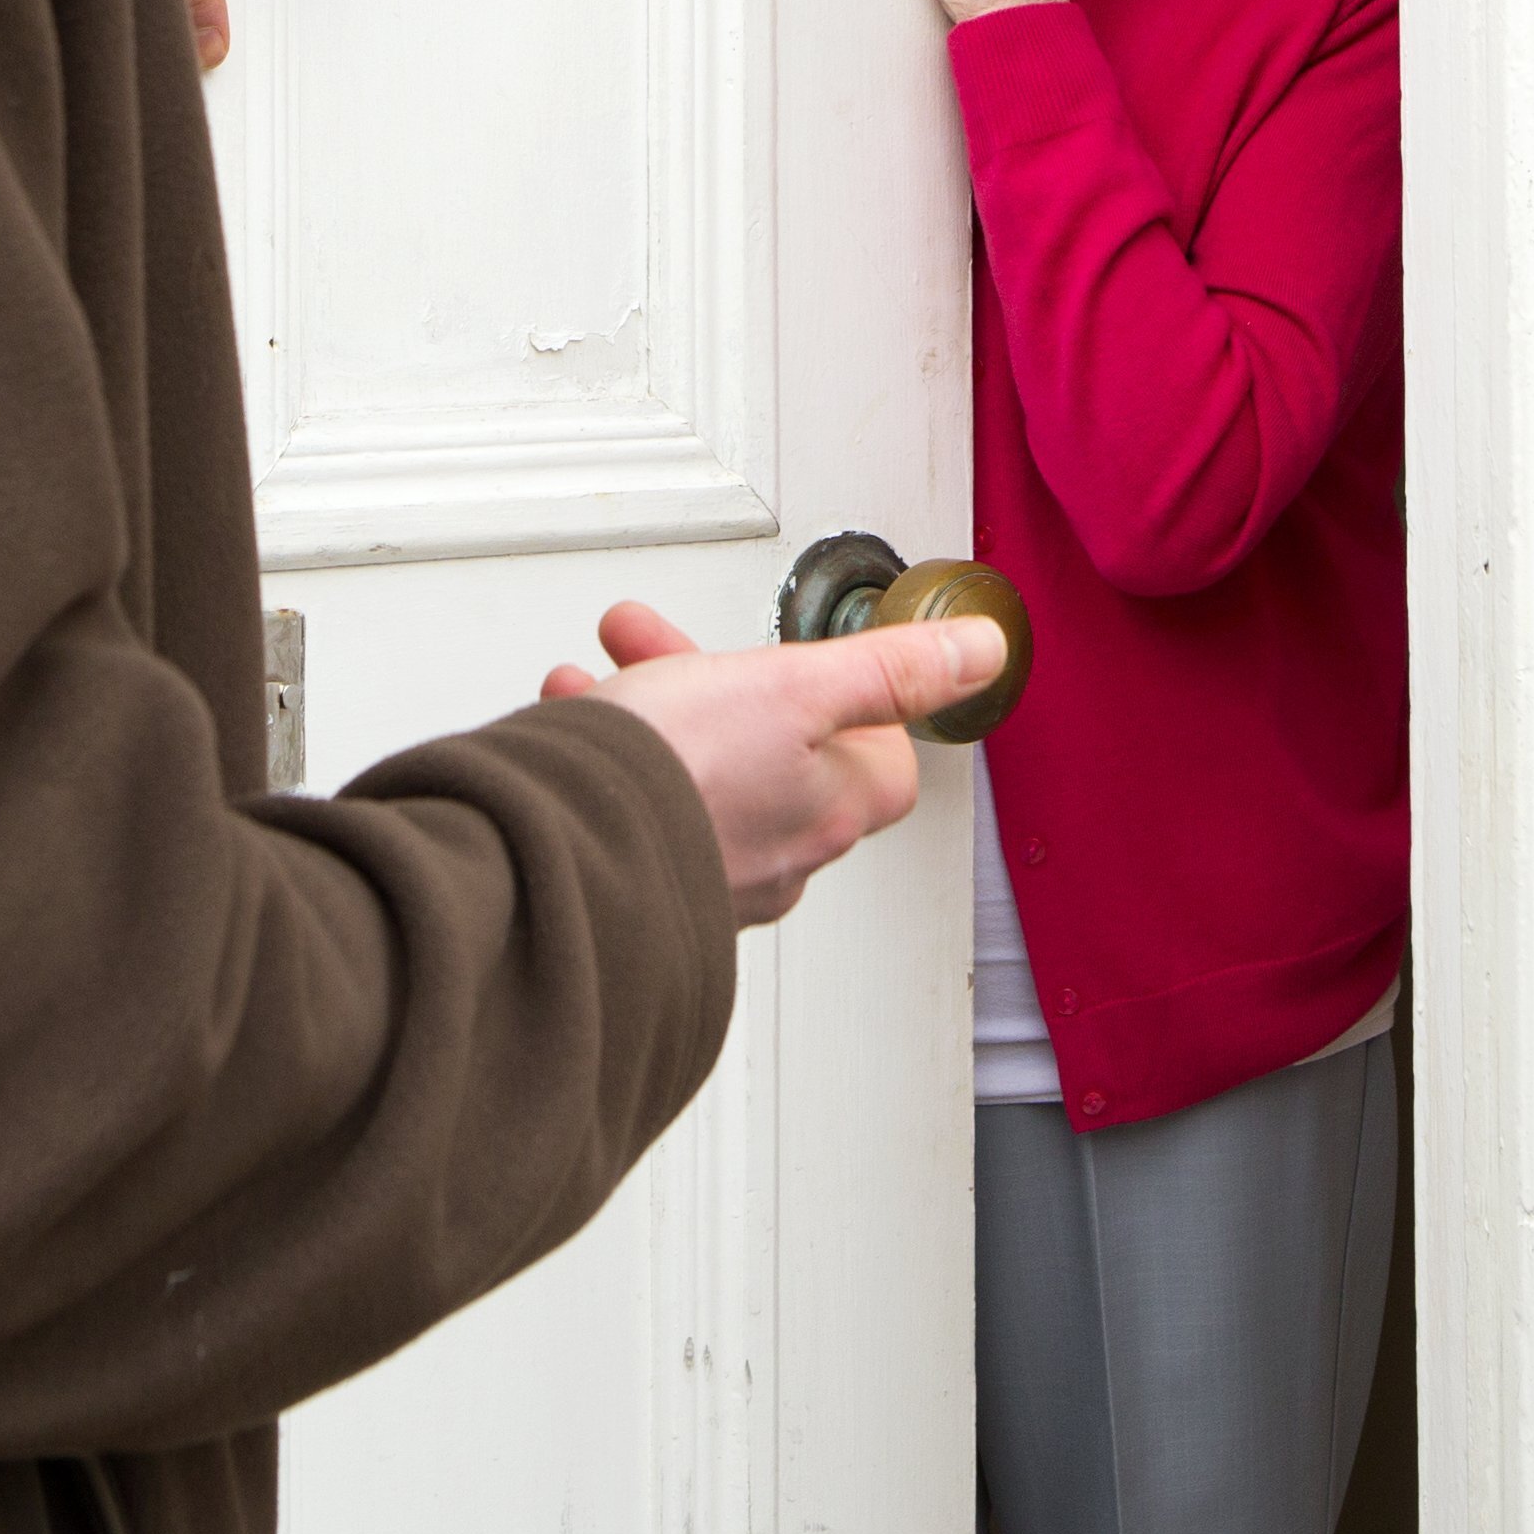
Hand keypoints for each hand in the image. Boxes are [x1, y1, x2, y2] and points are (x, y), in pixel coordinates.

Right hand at [538, 599, 1003, 925]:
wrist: (552, 855)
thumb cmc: (674, 777)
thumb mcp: (794, 687)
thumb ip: (890, 671)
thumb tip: (981, 653)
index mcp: (830, 809)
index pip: (884, 763)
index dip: (857, 708)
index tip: (820, 670)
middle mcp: (778, 856)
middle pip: (776, 756)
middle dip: (719, 684)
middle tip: (666, 647)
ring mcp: (707, 877)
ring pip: (698, 778)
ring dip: (651, 716)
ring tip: (601, 684)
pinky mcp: (640, 885)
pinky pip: (637, 812)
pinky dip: (608, 765)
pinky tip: (568, 736)